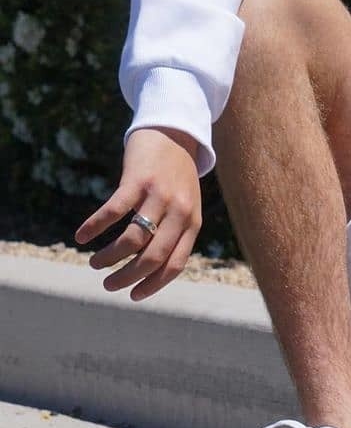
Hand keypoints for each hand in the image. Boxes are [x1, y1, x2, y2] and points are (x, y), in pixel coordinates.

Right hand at [74, 127, 201, 300]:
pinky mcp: (138, 180)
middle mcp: (179, 212)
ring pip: (132, 240)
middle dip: (127, 277)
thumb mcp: (185, 205)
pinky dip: (94, 227)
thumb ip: (173, 232)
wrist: (174, 131)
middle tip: (108, 284)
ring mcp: (159, 196)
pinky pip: (114, 211)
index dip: (153, 284)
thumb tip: (149, 269)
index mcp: (192, 223)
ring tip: (95, 263)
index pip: (174, 264)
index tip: (133, 296)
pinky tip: (81, 236)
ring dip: (109, 257)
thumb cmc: (176, 175)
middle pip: (152, 257)